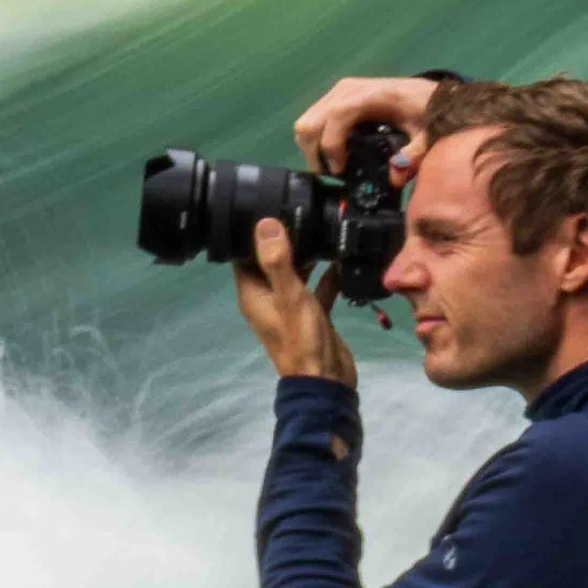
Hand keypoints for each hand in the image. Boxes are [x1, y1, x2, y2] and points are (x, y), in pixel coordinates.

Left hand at [234, 216, 356, 383]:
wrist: (327, 382)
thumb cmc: (302, 339)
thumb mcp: (289, 296)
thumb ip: (277, 261)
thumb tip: (265, 223)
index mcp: (253, 294)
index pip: (244, 256)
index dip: (253, 233)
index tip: (268, 206)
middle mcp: (268, 298)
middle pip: (272, 261)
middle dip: (286, 239)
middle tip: (303, 211)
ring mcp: (291, 306)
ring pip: (297, 272)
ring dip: (308, 255)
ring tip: (324, 227)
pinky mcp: (312, 313)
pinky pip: (318, 288)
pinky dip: (328, 274)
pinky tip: (343, 256)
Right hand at [293, 72, 440, 177]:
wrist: (428, 91)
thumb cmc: (427, 112)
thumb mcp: (427, 135)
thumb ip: (414, 156)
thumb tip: (394, 178)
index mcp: (369, 97)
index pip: (334, 119)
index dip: (330, 149)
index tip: (340, 172)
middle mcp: (347, 90)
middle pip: (309, 123)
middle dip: (315, 155)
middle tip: (334, 174)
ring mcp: (339, 91)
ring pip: (306, 122)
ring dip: (313, 148)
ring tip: (333, 165)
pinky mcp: (337, 95)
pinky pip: (314, 119)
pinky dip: (317, 139)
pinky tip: (335, 152)